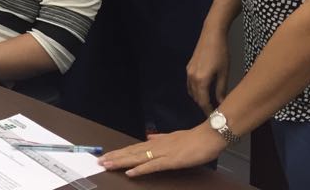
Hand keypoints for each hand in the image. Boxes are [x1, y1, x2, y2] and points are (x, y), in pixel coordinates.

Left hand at [98, 124, 225, 176]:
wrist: (208, 136)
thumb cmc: (194, 138)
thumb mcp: (174, 137)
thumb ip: (160, 138)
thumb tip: (149, 137)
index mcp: (156, 142)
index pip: (134, 148)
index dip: (120, 152)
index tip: (107, 155)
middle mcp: (156, 146)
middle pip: (131, 152)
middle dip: (115, 157)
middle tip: (100, 161)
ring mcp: (162, 153)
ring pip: (137, 158)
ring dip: (121, 162)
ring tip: (108, 164)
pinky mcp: (171, 160)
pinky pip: (152, 166)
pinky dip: (140, 169)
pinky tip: (130, 172)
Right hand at [186, 25, 229, 113]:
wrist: (211, 34)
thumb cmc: (221, 53)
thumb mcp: (224, 73)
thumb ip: (221, 90)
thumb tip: (221, 103)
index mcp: (201, 80)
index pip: (203, 102)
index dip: (208, 111)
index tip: (215, 118)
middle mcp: (191, 77)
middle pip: (196, 98)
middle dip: (203, 106)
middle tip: (214, 112)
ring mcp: (188, 72)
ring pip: (191, 91)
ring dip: (199, 98)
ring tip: (210, 103)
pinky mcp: (189, 67)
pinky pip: (190, 84)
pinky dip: (196, 90)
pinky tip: (204, 90)